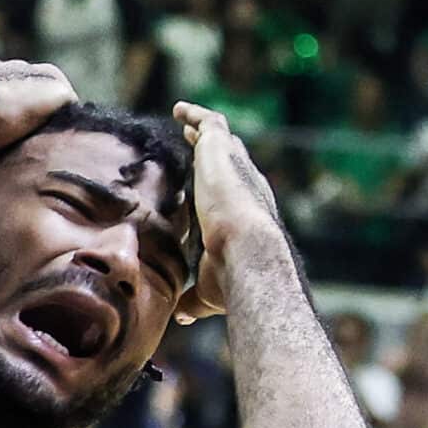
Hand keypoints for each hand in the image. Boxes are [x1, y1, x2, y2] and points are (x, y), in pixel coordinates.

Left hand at [170, 101, 282, 323]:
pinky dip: (194, 116)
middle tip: (197, 143)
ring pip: (220, 140)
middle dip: (215, 154)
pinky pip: (208, 124)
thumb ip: (194, 301)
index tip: (205, 184)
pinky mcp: (221, 152)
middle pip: (231, 163)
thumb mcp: (207, 292)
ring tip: (186, 121)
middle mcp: (246, 185)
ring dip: (203, 131)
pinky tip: (179, 111)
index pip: (233, 196)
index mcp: (245, 214)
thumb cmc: (233, 278)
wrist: (248, 254)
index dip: (219, 189)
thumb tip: (182, 317)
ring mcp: (235, 167)